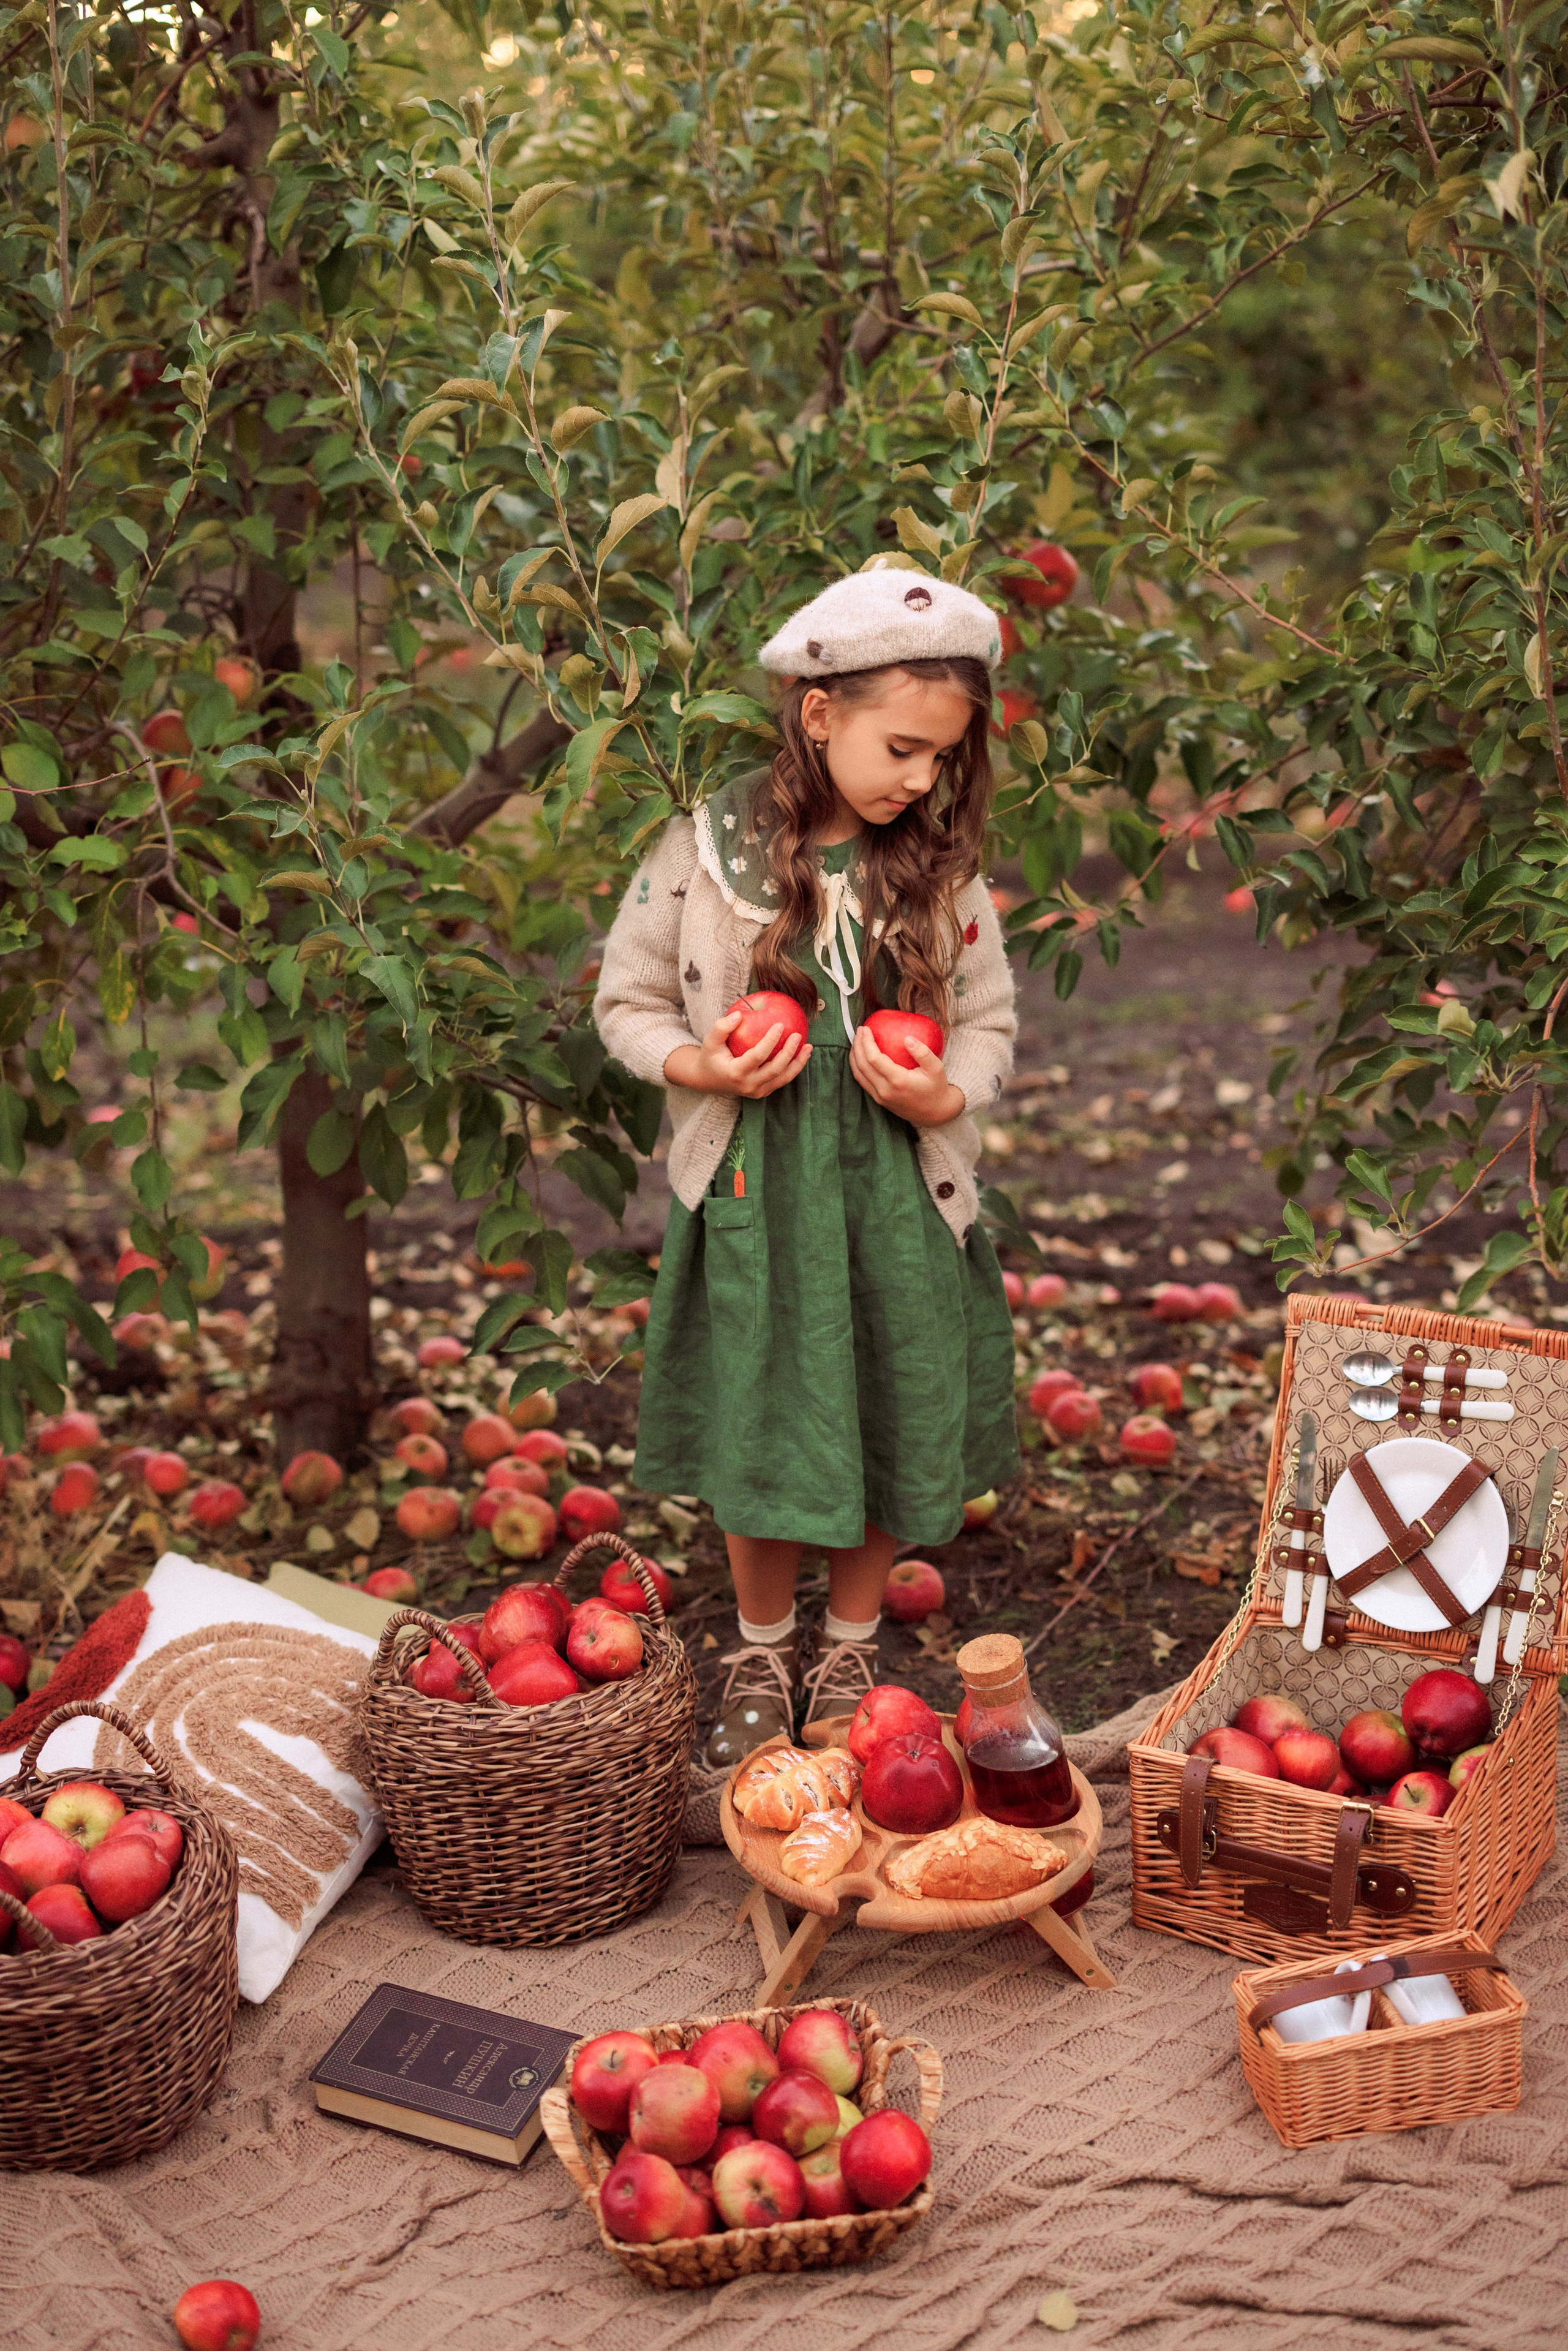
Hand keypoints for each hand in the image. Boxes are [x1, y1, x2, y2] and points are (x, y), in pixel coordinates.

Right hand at [664, 1009, 811, 1098]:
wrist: (708, 1080)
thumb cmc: (711, 1056)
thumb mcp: (710, 1041)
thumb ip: (722, 1027)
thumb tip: (740, 1014)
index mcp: (736, 1073)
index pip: (757, 1056)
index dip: (771, 1041)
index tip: (780, 1024)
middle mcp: (748, 1085)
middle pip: (775, 1070)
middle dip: (789, 1053)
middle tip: (798, 1035)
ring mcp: (757, 1091)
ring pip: (783, 1079)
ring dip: (798, 1063)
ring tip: (809, 1046)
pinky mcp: (763, 1092)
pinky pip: (781, 1080)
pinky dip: (793, 1068)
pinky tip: (802, 1054)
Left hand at [849, 1026, 965, 1125]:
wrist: (935, 1113)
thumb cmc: (937, 1088)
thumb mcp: (936, 1068)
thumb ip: (923, 1052)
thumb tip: (907, 1038)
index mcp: (898, 1081)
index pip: (874, 1059)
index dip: (867, 1042)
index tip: (866, 1028)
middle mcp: (885, 1090)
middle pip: (862, 1065)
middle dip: (857, 1045)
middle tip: (860, 1030)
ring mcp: (880, 1097)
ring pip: (859, 1074)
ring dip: (854, 1056)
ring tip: (857, 1040)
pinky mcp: (879, 1100)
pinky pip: (863, 1081)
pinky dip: (858, 1066)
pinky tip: (860, 1055)